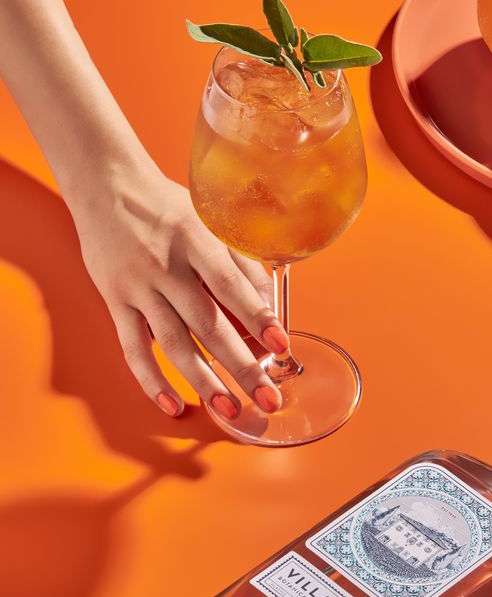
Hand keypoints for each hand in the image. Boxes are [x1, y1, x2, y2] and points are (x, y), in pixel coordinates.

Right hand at [71, 158, 287, 418]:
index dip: (258, 317)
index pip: (230, 285)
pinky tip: (173, 404)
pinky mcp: (115, 302)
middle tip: (268, 397)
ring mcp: (137, 288)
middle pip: (207, 324)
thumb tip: (269, 306)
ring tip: (230, 409)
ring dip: (204, 381)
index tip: (281, 345)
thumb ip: (241, 261)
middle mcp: (165, 267)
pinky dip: (151, 380)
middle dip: (241, 365)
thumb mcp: (210, 220)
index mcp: (194, 240)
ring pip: (173, 344)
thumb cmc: (166, 206)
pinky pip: (133, 349)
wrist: (106, 186)